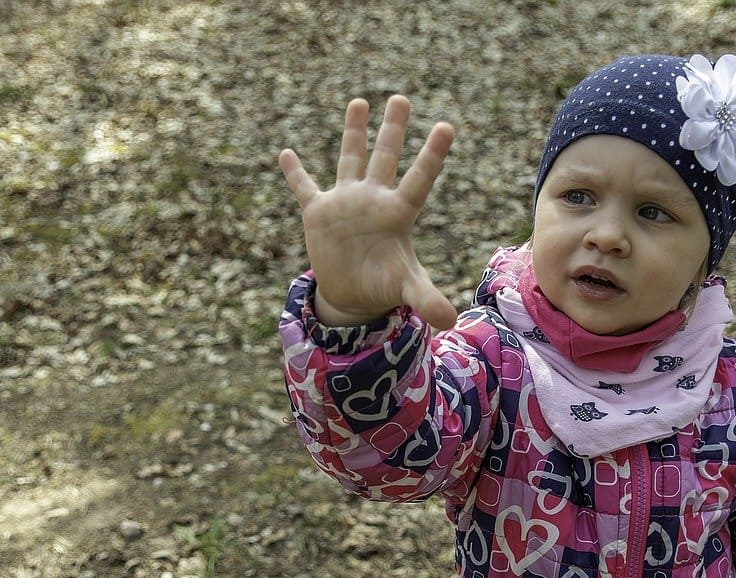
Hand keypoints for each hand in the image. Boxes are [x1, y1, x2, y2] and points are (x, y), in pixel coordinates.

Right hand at [278, 95, 457, 328]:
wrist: (354, 293)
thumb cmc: (384, 285)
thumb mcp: (406, 290)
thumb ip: (426, 298)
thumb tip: (449, 320)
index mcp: (398, 213)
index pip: (419, 179)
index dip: (431, 155)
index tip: (446, 126)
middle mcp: (374, 200)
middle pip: (385, 157)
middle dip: (392, 129)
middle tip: (400, 98)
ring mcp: (346, 202)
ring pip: (350, 159)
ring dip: (353, 133)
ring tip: (360, 102)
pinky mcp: (319, 213)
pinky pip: (305, 188)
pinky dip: (295, 173)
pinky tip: (286, 154)